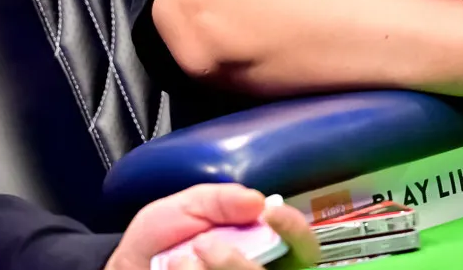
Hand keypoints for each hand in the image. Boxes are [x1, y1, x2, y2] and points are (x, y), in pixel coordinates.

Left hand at [104, 183, 321, 269]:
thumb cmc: (161, 240)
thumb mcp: (186, 206)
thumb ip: (220, 200)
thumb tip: (259, 202)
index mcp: (260, 246)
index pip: (302, 246)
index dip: (295, 230)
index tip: (270, 214)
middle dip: (237, 263)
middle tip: (204, 244)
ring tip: (177, 262)